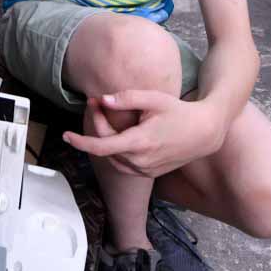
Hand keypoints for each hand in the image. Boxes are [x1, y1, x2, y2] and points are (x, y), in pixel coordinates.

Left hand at [62, 91, 223, 177]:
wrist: (204, 133)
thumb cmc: (179, 112)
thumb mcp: (153, 99)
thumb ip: (126, 98)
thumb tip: (102, 99)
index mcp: (140, 143)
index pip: (101, 147)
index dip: (81, 142)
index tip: (66, 136)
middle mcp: (140, 161)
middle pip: (105, 148)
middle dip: (96, 125)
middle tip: (96, 102)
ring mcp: (145, 170)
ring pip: (113, 158)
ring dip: (105, 138)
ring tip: (108, 114)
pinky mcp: (149, 173)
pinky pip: (124, 163)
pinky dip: (116, 149)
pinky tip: (120, 132)